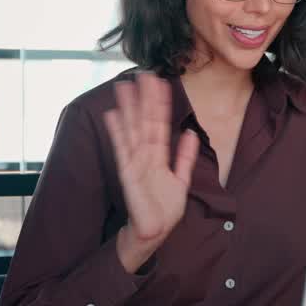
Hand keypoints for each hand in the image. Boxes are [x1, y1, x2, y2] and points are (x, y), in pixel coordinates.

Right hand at [103, 73, 199, 273]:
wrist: (154, 232)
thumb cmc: (165, 208)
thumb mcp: (181, 179)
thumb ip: (185, 157)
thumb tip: (191, 133)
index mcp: (159, 155)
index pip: (160, 124)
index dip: (161, 104)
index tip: (161, 82)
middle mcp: (146, 155)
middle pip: (145, 121)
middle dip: (144, 99)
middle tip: (143, 74)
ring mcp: (135, 162)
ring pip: (133, 130)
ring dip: (129, 109)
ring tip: (124, 87)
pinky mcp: (128, 174)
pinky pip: (123, 149)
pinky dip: (118, 133)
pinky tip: (114, 115)